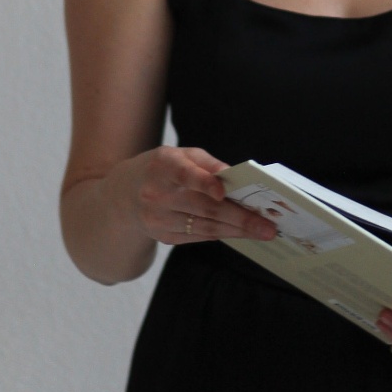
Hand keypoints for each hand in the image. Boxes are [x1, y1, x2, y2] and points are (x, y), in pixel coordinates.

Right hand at [116, 146, 277, 247]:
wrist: (124, 196)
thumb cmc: (163, 169)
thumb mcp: (181, 154)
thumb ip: (207, 164)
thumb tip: (234, 178)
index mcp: (162, 166)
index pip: (183, 174)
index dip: (203, 182)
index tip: (223, 192)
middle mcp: (156, 194)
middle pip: (203, 208)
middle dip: (239, 218)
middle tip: (267, 225)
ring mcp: (158, 219)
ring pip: (204, 227)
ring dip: (237, 231)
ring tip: (262, 232)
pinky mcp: (163, 236)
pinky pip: (198, 237)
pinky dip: (223, 235)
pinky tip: (241, 233)